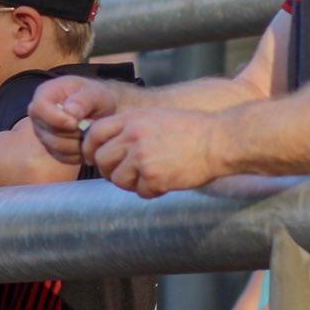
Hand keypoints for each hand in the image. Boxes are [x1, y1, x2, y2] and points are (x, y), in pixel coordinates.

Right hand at [27, 75, 124, 165]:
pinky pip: (63, 157)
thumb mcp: (95, 92)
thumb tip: (70, 112)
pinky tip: (87, 142)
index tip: (75, 123)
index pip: (39, 108)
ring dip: (77, 143)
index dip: (56, 119)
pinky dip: (79, 153)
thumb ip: (83, 100)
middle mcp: (39, 115)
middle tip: (91, 124)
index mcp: (45, 94)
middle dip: (72, 132)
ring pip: (56, 147)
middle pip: (47, 132)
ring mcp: (44, 134)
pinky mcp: (52, 149)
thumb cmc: (97, 97)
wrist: (104, 110)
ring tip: (90, 132)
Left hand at [81, 106, 223, 197]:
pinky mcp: (154, 177)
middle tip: (124, 174)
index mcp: (131, 119)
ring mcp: (142, 157)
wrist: (219, 140)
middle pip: (101, 159)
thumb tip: (108, 145)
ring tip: (146, 179)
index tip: (94, 157)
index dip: (90, 149)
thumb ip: (130, 127)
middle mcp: (132, 136)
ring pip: (117, 179)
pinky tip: (163, 184)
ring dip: (130, 184)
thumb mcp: (154, 117)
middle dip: (110, 170)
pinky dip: (150, 192)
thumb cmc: (191, 129)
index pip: (94, 134)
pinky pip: (140, 192)